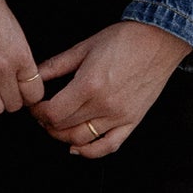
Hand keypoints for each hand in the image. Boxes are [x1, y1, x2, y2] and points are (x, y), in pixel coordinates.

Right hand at [0, 0, 45, 119]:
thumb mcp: (14, 30)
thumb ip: (18, 56)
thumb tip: (19, 76)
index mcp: (21, 55)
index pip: (34, 94)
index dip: (27, 95)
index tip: (20, 90)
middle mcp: (3, 68)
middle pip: (14, 105)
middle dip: (9, 99)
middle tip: (1, 89)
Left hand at [30, 21, 191, 157]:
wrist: (158, 41)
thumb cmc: (123, 40)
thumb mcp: (83, 48)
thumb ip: (55, 65)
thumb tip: (34, 76)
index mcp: (88, 85)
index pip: (53, 112)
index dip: (37, 112)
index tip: (34, 104)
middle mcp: (104, 105)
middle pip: (64, 127)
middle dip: (46, 122)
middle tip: (41, 112)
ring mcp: (120, 116)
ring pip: (82, 140)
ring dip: (63, 137)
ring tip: (56, 126)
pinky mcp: (132, 121)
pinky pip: (109, 146)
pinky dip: (91, 152)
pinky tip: (78, 148)